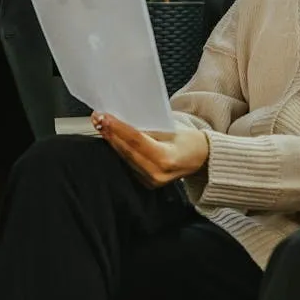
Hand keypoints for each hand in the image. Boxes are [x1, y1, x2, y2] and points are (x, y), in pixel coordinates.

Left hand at [93, 112, 208, 187]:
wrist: (202, 159)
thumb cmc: (191, 141)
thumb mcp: (174, 130)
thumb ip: (150, 130)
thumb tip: (126, 121)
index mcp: (166, 159)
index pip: (136, 141)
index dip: (118, 128)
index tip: (104, 117)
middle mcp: (157, 173)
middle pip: (127, 151)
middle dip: (110, 133)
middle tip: (97, 118)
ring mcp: (151, 181)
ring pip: (125, 158)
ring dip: (112, 141)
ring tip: (101, 125)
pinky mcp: (146, 183)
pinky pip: (128, 164)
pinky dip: (120, 150)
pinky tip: (111, 139)